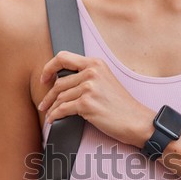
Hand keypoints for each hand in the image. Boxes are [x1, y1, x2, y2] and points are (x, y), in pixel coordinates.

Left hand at [38, 51, 154, 147]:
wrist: (136, 121)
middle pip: (59, 83)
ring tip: (48, 114)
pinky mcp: (87, 104)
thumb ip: (88, 77)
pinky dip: (55, 116)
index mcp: (96, 64)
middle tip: (44, 104)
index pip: (63, 58)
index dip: (49, 68)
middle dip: (48, 95)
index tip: (44, 79)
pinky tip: (52, 120)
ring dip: (51, 108)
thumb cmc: (122, 106)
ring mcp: (89, 88)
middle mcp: (92, 73)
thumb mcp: (106, 82)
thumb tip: (63, 84)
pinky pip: (62, 109)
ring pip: (60, 97)